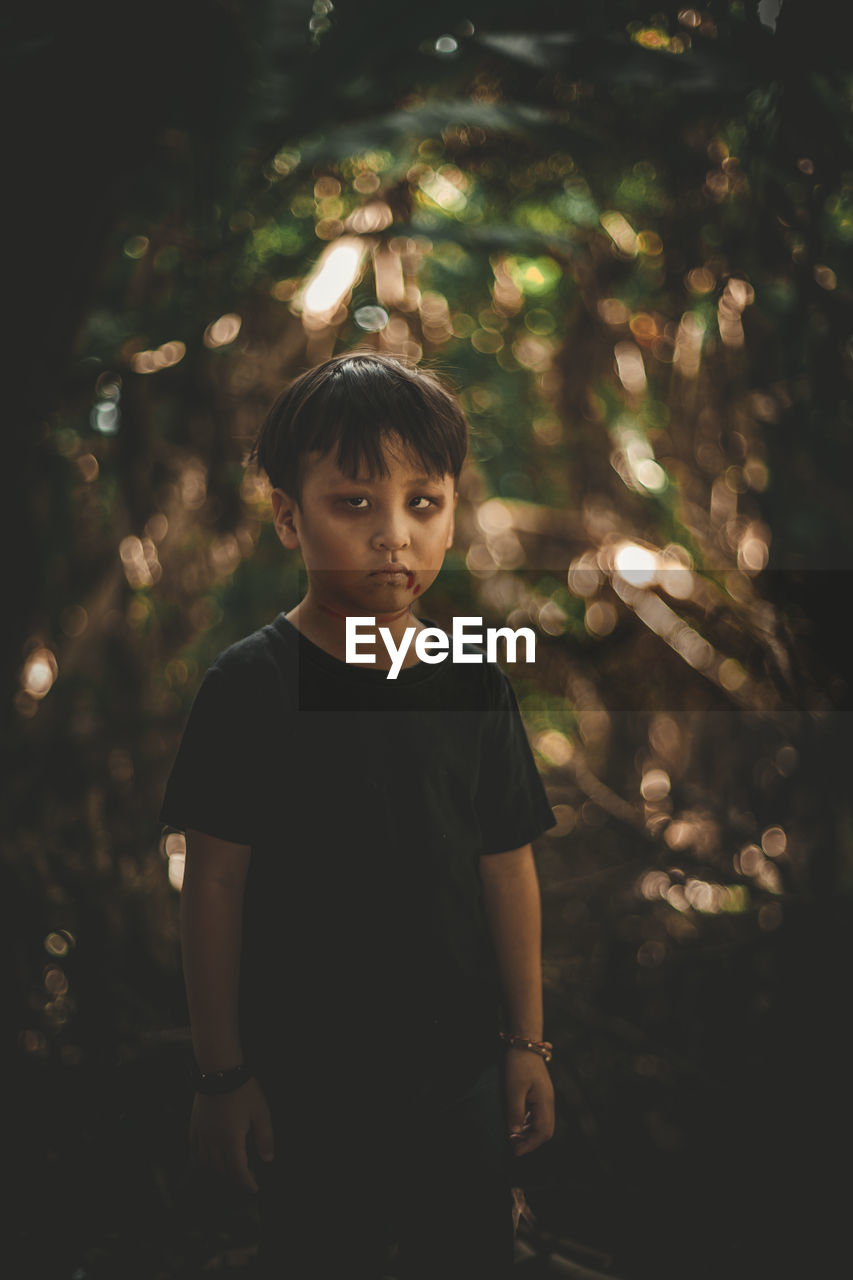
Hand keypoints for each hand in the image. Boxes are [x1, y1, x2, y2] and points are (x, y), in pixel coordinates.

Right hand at [189, 1076, 273, 1193]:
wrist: (219, 1070)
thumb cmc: (243, 1090)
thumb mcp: (261, 1113)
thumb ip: (265, 1138)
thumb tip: (267, 1159)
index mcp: (230, 1141)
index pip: (238, 1171)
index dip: (247, 1183)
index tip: (254, 1188)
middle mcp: (213, 1142)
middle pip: (221, 1170)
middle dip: (234, 1177)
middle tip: (246, 1176)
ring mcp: (201, 1133)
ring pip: (205, 1163)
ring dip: (218, 1170)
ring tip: (229, 1168)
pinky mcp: (194, 1125)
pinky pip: (194, 1149)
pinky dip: (202, 1158)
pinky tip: (209, 1156)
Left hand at [504, 1048, 554, 1158]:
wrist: (524, 1043)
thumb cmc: (518, 1065)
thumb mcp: (514, 1090)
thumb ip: (515, 1113)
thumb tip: (515, 1134)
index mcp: (545, 1103)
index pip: (543, 1133)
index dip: (529, 1145)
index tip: (515, 1152)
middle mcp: (548, 1102)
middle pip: (545, 1131)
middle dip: (530, 1142)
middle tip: (513, 1146)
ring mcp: (545, 1098)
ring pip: (541, 1124)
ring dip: (528, 1133)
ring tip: (513, 1137)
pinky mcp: (540, 1094)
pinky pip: (537, 1115)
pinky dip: (528, 1123)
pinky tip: (516, 1123)